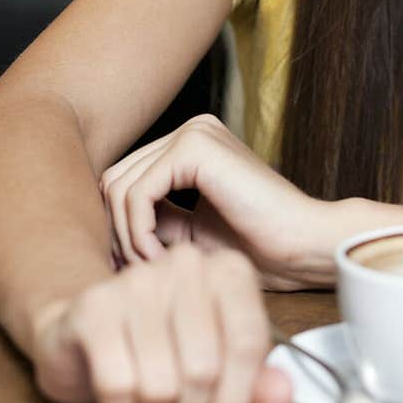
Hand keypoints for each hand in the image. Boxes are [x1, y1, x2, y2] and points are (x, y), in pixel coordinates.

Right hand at [30, 243, 291, 402]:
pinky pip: (119, 386)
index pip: (248, 343)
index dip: (238, 402)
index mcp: (230, 271)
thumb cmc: (164, 350)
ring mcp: (137, 280)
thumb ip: (256, 384)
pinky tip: (120, 399)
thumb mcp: (219, 368)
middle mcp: (187, 264)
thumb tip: (284, 398)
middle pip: (205, 369)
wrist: (85, 334)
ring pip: (161, 385)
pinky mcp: (95, 307)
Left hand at [100, 115, 339, 288]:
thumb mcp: (190, 235)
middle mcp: (191, 130)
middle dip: (118, 233)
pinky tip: (161, 257)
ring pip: (118, 187)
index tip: (134, 269)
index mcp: (191, 146)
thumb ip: (153, 221)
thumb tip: (100, 230)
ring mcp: (194, 133)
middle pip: (113, 181)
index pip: (123, 180)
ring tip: (154, 267)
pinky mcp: (195, 147)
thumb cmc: (258, 248)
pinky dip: (138, 232)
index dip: (118, 228)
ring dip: (127, 237)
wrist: (303, 245)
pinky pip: (136, 192)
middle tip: (140, 272)